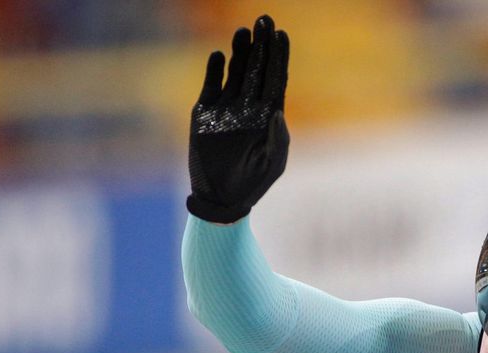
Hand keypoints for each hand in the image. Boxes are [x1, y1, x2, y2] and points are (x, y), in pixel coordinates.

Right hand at [187, 15, 289, 222]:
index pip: (276, 79)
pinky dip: (215, 70)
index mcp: (270, 115)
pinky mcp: (205, 112)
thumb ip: (277, 139)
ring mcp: (227, 107)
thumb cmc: (253, 183)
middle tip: (264, 20)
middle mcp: (249, 106)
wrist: (221, 197)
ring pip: (235, 72)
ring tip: (244, 31)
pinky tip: (220, 55)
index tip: (282, 35)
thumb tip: (279, 113)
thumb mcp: (272, 164)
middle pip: (257, 68)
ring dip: (240, 51)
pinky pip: (211, 84)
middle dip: (262, 45)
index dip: (279, 57)